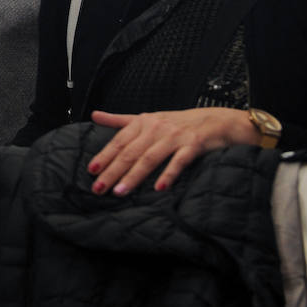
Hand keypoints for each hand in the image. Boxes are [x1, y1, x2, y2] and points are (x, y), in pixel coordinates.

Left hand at [87, 108, 258, 194]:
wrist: (214, 120)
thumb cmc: (177, 122)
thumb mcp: (147, 118)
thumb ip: (120, 120)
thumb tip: (94, 115)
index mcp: (143, 122)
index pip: (119, 141)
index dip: (105, 156)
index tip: (91, 170)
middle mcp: (156, 128)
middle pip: (130, 152)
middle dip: (113, 171)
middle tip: (99, 188)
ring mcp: (174, 137)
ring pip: (150, 158)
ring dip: (134, 176)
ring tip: (120, 191)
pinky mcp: (193, 145)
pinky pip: (178, 161)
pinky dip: (168, 174)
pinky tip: (159, 188)